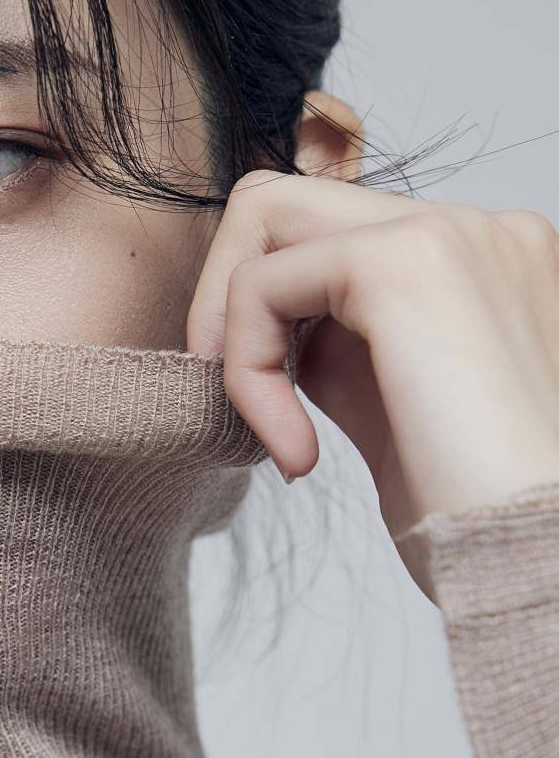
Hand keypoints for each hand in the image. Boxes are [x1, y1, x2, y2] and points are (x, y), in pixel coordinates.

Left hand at [184, 170, 558, 603]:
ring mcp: (449, 232)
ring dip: (232, 331)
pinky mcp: (406, 262)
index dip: (271, 311)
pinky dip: (247, 368)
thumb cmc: (480, 517)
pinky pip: (260, 283)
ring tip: (272, 436)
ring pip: (265, 218)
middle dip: (230, 297)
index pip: (333, 233)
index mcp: (484, 261)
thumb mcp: (402, 416)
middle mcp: (478, 228)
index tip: (271, 412)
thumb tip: (282, 337)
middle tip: (235, 401)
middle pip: (290, 199)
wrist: (537, 558)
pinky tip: (294, 452)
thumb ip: (349, 354)